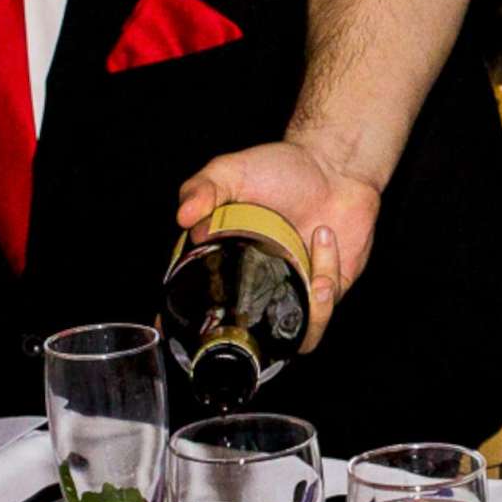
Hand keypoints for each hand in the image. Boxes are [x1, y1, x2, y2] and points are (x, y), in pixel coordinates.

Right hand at [177, 140, 380, 351]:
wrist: (334, 165)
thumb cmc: (280, 169)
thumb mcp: (231, 171)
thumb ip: (203, 188)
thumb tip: (184, 217)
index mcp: (224, 263)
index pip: (197, 303)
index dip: (182, 322)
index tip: (167, 326)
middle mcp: (254, 285)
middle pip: (243, 332)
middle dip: (247, 335)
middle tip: (252, 305)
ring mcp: (290, 292)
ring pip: (287, 333)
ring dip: (303, 299)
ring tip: (311, 241)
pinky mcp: (325, 292)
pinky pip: (321, 309)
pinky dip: (325, 274)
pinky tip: (324, 236)